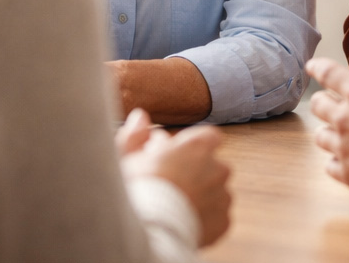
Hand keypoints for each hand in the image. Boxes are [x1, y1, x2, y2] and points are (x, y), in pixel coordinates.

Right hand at [121, 117, 231, 246]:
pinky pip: (216, 216)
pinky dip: (204, 218)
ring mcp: (222, 196)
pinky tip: (183, 221)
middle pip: (211, 165)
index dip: (191, 146)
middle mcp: (216, 168)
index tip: (174, 156)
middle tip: (169, 184)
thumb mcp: (125, 157)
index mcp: (197, 146)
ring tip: (174, 207)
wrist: (149, 231)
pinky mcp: (223, 221)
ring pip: (215, 191)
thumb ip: (136, 135)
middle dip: (195, 172)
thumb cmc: (134, 190)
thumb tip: (140, 117)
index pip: (208, 136)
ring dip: (200, 195)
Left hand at [306, 19, 348, 205]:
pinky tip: (344, 161)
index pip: (329, 73)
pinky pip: (330, 166)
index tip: (310, 65)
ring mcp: (345, 148)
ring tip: (335, 131)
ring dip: (327, 131)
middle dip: (321, 100)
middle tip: (326, 100)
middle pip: (318, 105)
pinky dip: (335, 161)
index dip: (318, 67)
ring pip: (321, 136)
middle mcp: (345, 118)